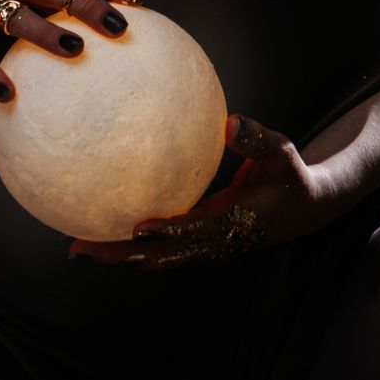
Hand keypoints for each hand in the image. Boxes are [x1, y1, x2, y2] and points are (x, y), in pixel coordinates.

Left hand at [68, 113, 335, 268]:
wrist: (303, 209)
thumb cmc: (289, 176)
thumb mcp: (283, 153)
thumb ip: (257, 139)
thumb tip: (230, 122)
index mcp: (232, 225)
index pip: (194, 232)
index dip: (166, 234)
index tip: (137, 228)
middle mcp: (211, 243)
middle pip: (159, 256)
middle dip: (120, 255)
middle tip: (79, 248)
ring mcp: (200, 247)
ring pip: (153, 257)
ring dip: (117, 255)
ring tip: (77, 245)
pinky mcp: (194, 241)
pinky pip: (157, 246)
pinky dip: (129, 243)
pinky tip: (101, 225)